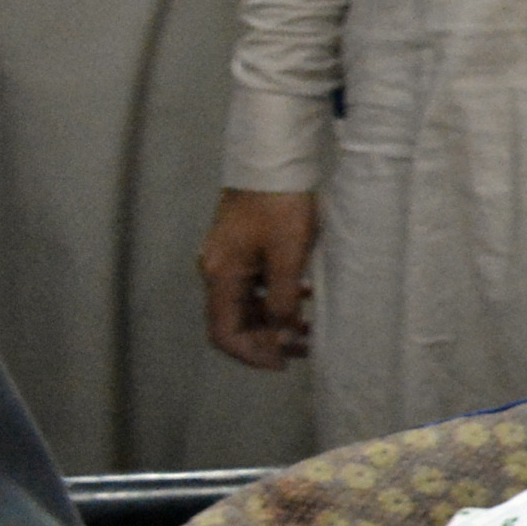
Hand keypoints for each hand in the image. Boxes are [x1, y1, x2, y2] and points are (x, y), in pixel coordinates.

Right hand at [200, 188, 319, 367]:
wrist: (272, 161)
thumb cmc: (281, 207)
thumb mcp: (288, 256)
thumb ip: (282, 299)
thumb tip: (281, 333)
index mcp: (220, 277)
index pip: (224, 333)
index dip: (251, 354)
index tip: (282, 364)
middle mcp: (216, 272)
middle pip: (235, 321)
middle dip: (267, 340)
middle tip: (303, 350)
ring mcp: (227, 259)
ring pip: (247, 304)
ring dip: (275, 320)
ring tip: (310, 329)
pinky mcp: (242, 248)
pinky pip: (255, 285)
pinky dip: (277, 297)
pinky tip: (306, 296)